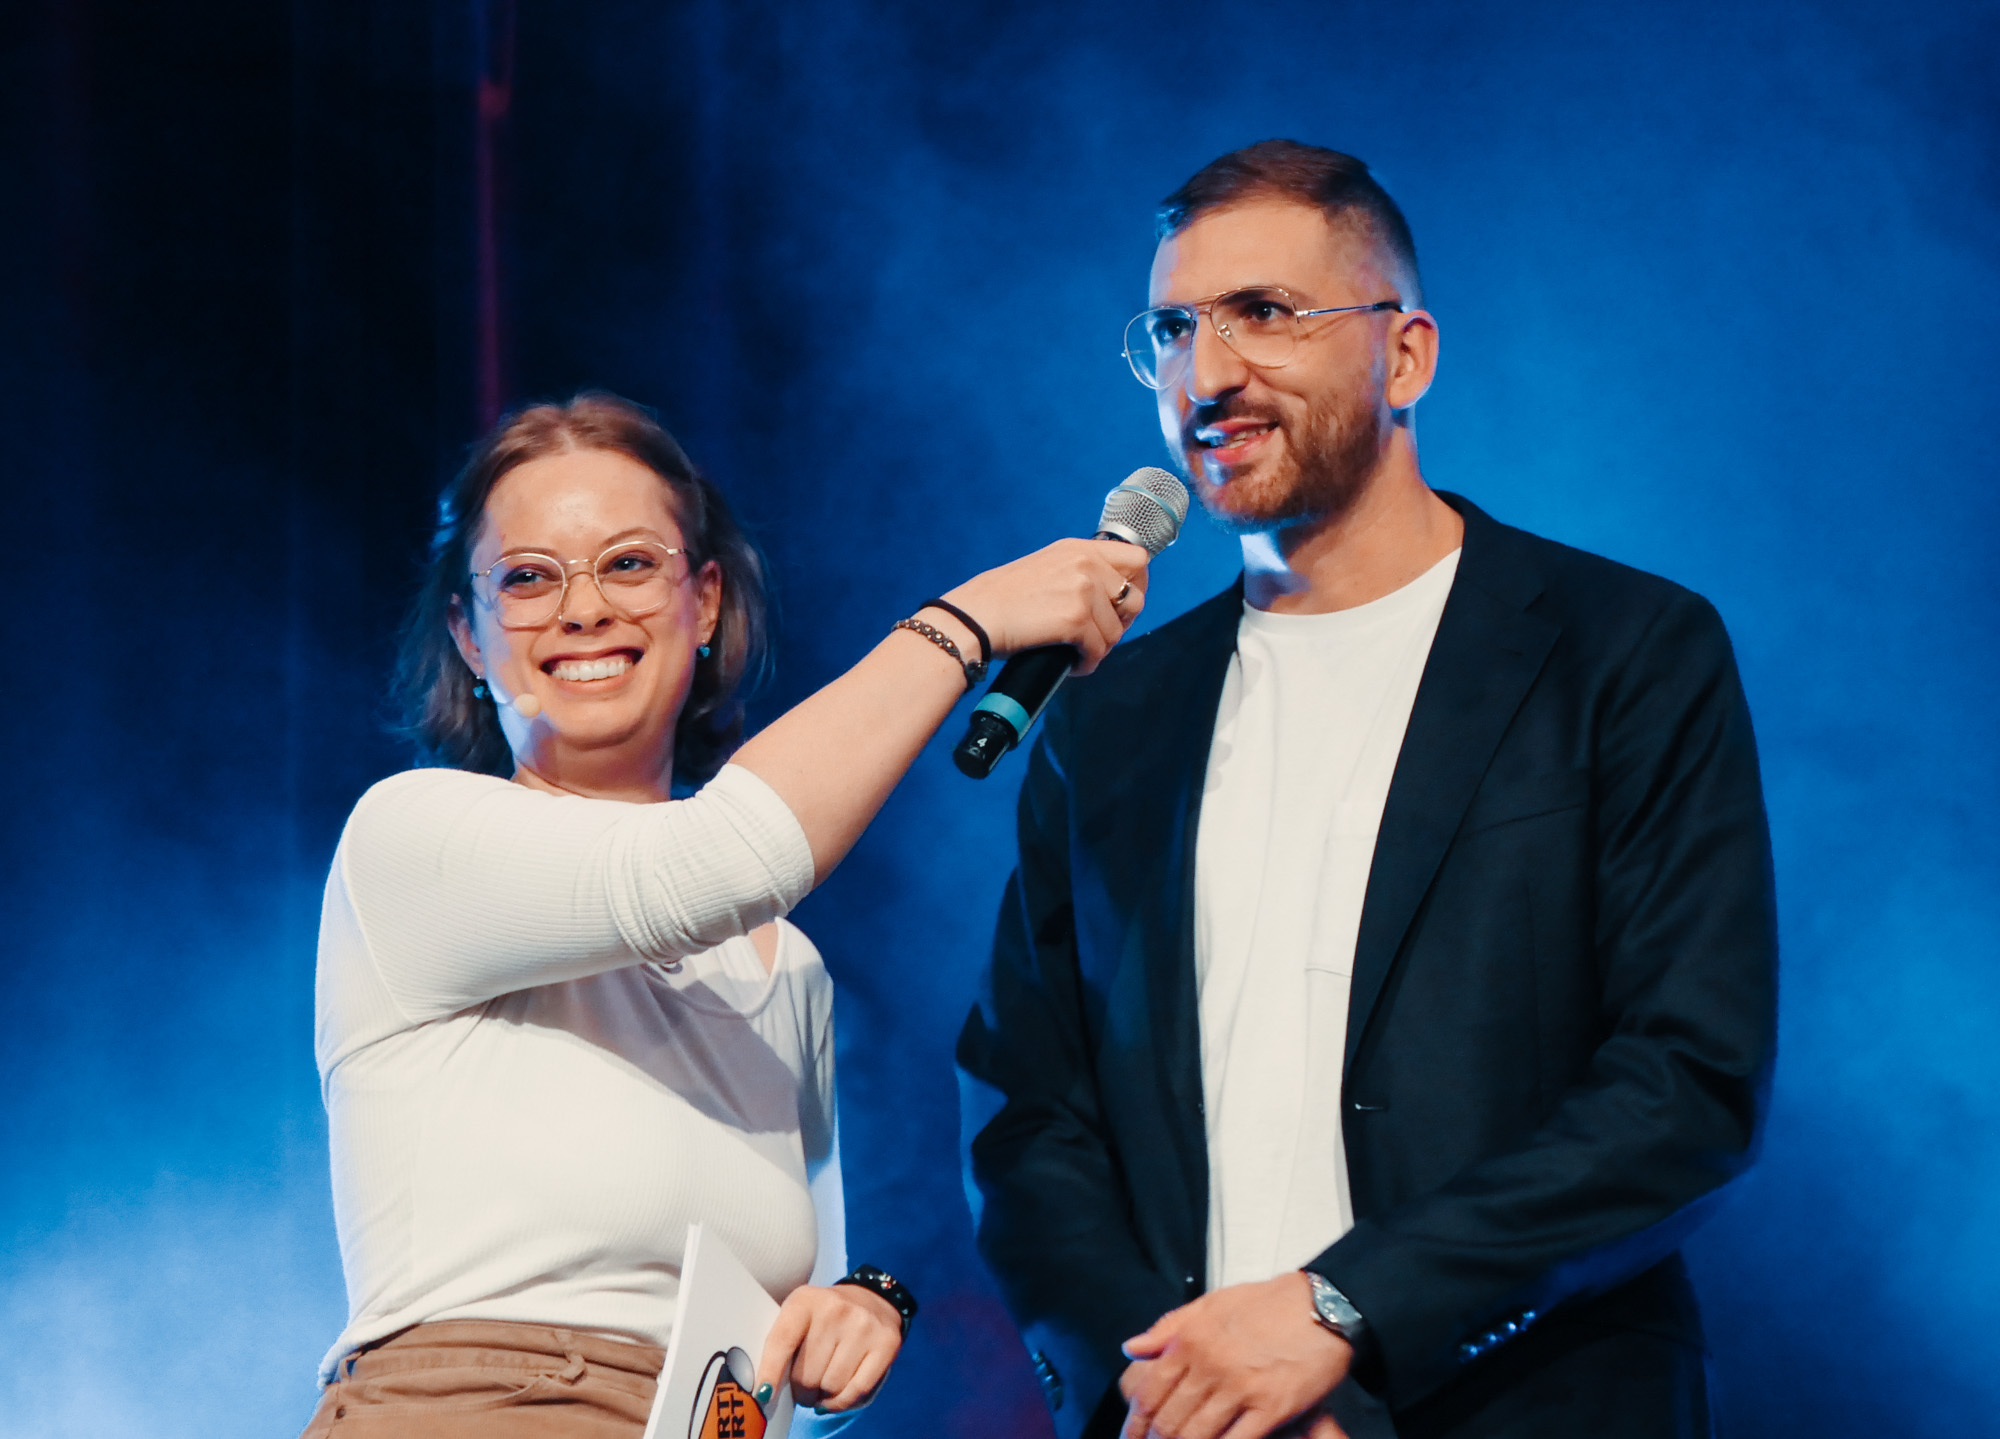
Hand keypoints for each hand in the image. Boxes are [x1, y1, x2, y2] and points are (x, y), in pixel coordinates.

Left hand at [754, 1282, 902, 1412]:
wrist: (872, 1297)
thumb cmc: (824, 1317)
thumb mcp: (799, 1315)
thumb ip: (781, 1344)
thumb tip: (765, 1390)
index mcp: (805, 1300)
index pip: (782, 1341)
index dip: (770, 1372)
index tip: (762, 1394)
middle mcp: (835, 1309)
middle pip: (807, 1374)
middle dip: (802, 1389)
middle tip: (805, 1386)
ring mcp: (863, 1325)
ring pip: (831, 1386)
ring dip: (822, 1396)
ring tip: (822, 1385)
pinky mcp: (886, 1343)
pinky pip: (856, 1390)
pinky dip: (841, 1402)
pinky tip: (835, 1397)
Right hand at [938, 537, 1148, 674]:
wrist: (974, 618)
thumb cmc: (1001, 599)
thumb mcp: (1046, 567)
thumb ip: (1079, 573)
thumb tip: (1110, 597)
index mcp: (1079, 548)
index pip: (1137, 559)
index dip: (1138, 585)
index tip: (1122, 606)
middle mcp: (1086, 563)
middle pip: (1135, 598)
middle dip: (1121, 623)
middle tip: (1099, 636)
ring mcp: (1082, 590)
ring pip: (1116, 631)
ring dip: (1100, 648)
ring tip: (1077, 653)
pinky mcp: (1075, 619)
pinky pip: (1098, 651)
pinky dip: (1087, 664)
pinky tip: (1072, 665)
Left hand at [1118, 1272, 1351, 1438]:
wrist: (1321, 1306)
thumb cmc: (1267, 1304)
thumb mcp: (1210, 1304)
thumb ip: (1168, 1327)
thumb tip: (1132, 1348)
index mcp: (1190, 1341)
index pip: (1149, 1392)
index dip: (1134, 1423)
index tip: (1130, 1437)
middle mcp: (1209, 1366)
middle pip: (1168, 1421)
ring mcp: (1240, 1389)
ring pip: (1196, 1436)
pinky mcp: (1271, 1408)